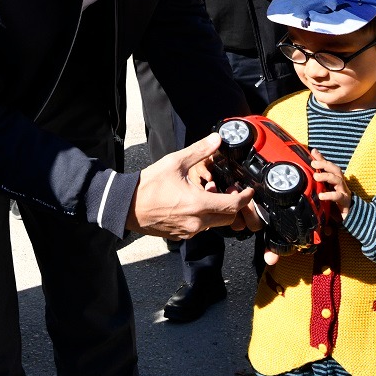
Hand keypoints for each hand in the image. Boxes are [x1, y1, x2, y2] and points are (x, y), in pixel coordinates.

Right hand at [126, 133, 255, 237]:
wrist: (127, 205)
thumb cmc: (149, 185)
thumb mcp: (175, 162)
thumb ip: (199, 151)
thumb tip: (217, 139)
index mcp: (199, 205)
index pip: (234, 205)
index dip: (245, 197)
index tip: (249, 191)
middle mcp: (197, 223)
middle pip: (228, 218)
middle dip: (232, 204)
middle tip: (228, 189)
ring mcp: (188, 232)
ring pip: (214, 224)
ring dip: (217, 210)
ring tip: (207, 193)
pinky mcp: (180, 236)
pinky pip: (200, 228)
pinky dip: (203, 217)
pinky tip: (194, 203)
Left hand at [311, 149, 351, 218]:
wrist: (348, 212)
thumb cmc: (336, 195)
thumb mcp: (327, 184)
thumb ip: (321, 169)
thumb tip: (313, 152)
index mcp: (336, 177)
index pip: (329, 165)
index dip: (321, 158)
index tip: (313, 153)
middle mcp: (340, 182)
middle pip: (336, 170)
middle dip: (325, 165)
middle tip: (313, 164)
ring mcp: (343, 190)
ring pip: (338, 180)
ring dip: (327, 176)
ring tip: (316, 177)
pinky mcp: (344, 201)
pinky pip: (338, 196)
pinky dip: (330, 195)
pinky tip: (321, 195)